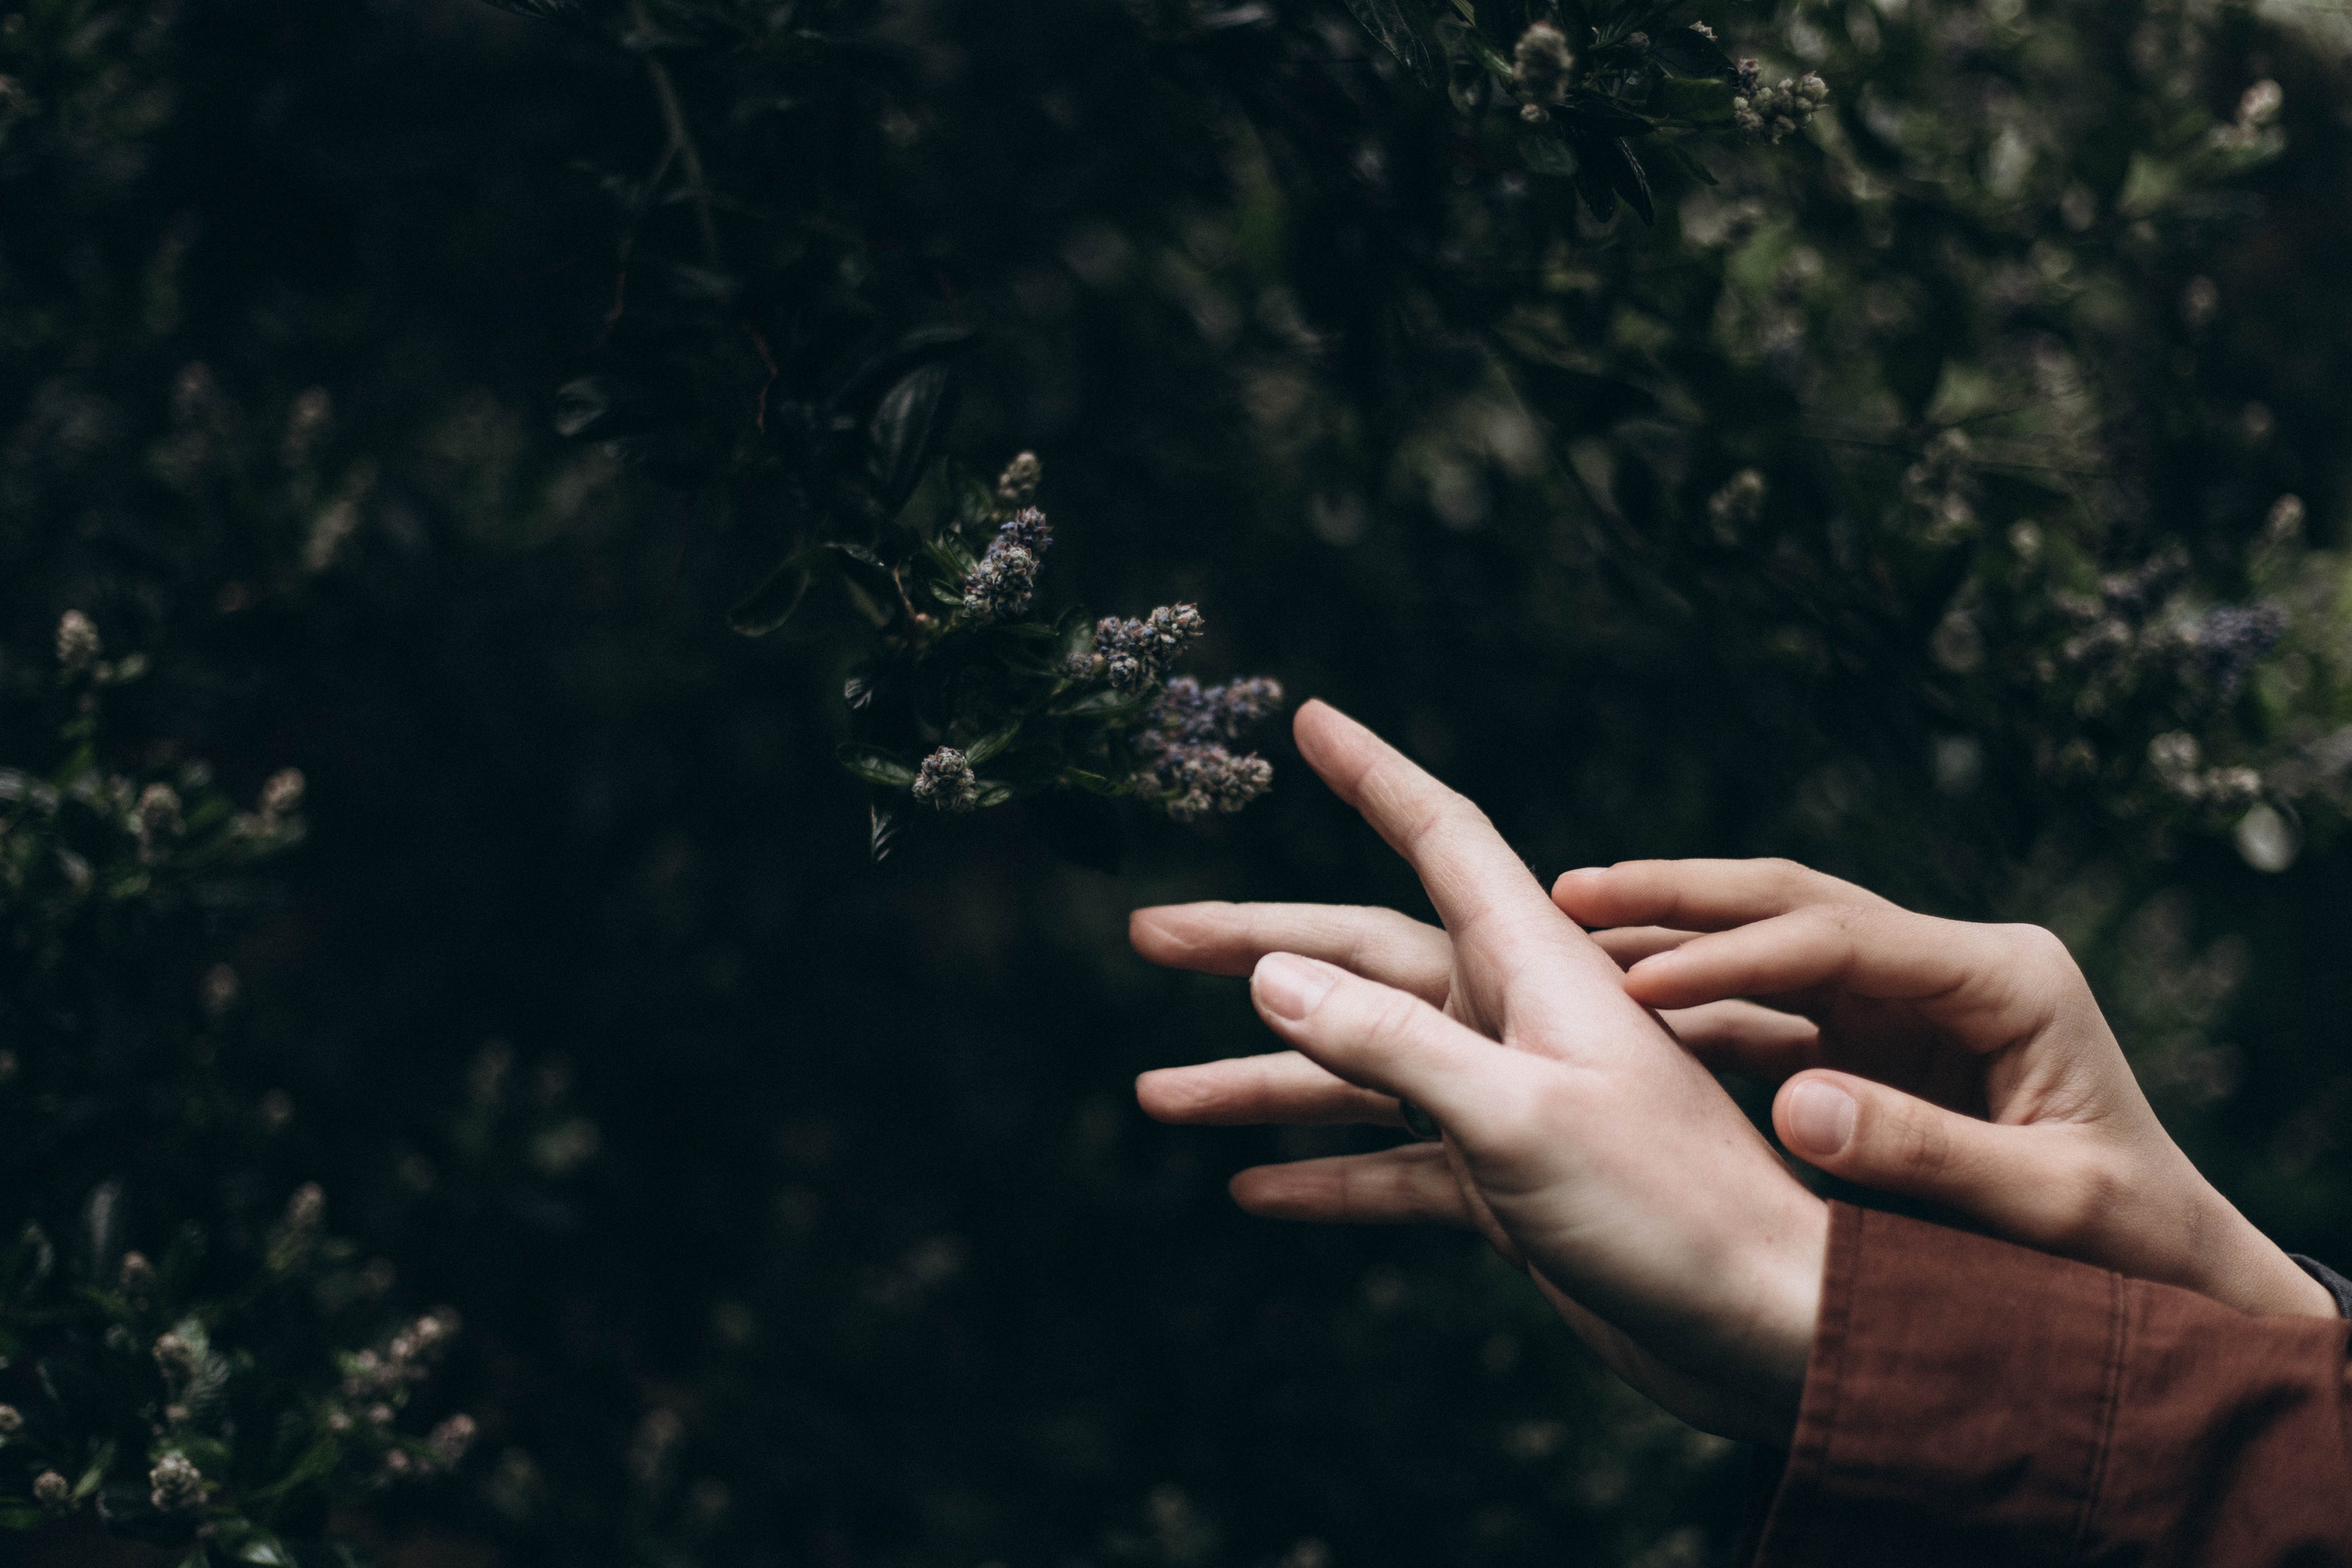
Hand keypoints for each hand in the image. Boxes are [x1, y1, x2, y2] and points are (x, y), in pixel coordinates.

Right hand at [1131, 702, 1830, 1442]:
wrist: (1771, 1333)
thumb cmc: (1673, 1209)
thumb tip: (1271, 974)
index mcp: (1535, 968)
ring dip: (1262, 1082)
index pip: (1440, 836)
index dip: (1373, 774)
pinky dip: (1329, 1176)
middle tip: (1147, 931)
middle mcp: (1515, 1018)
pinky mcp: (1512, 1183)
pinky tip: (1255, 1187)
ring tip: (1156, 1095)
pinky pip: (1395, 1167)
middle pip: (1361, 954)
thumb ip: (1392, 1044)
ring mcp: (1509, 1100)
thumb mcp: (1517, 1116)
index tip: (1311, 719)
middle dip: (1251, 944)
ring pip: (1360, 1071)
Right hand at [1551, 857, 2334, 1319]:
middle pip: (1796, 901)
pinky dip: (1698, 1002)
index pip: (1839, 937)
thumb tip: (1792, 1108)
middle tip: (1570, 892)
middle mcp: (1954, 965)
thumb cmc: (2131, 1245)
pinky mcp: (1882, 1039)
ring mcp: (1915, 997)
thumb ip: (1925, 1154)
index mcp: (2006, 978)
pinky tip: (1621, 1005)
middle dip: (1680, 897)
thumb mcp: (2046, 1207)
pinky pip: (1773, 1005)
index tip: (1636, 983)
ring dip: (1675, 936)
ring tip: (1568, 928)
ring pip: (1772, 939)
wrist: (2174, 1273)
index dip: (1731, 955)